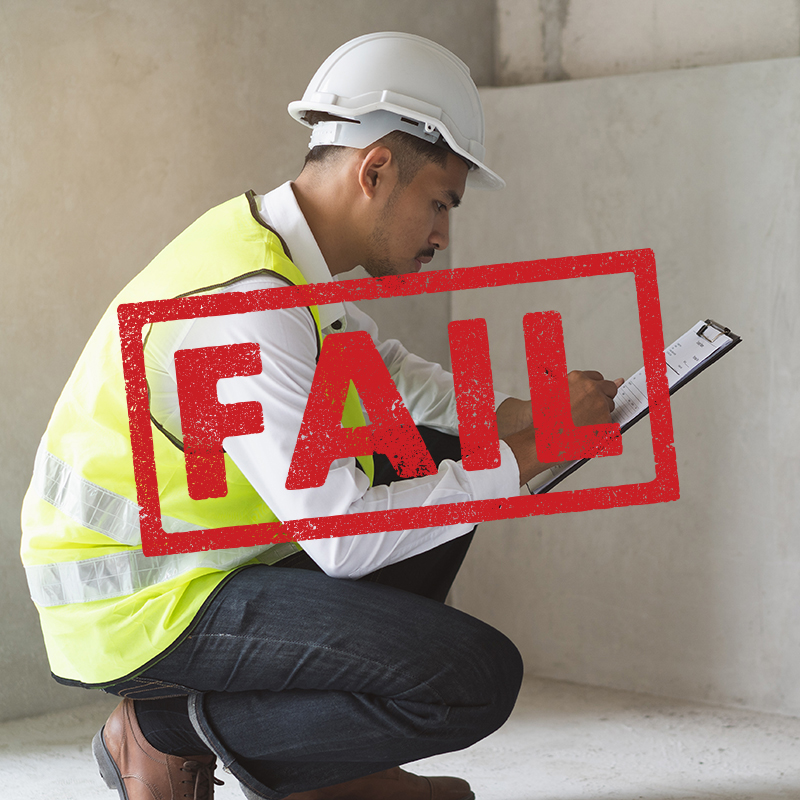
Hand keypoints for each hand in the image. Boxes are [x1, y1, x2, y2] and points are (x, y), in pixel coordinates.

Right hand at [501, 371, 623, 485]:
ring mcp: (600, 403)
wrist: (544, 439)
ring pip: (610, 406)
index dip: (594, 390)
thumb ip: (580, 387)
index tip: (588, 397)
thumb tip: (617, 381)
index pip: (598, 378)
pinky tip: (585, 431)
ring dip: (601, 414)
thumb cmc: (547, 419)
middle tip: (586, 411)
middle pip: (610, 389)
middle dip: (602, 399)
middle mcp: (591, 387)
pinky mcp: (605, 419)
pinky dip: (600, 428)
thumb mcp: (559, 394)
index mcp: (577, 378)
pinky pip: (609, 422)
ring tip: (581, 423)